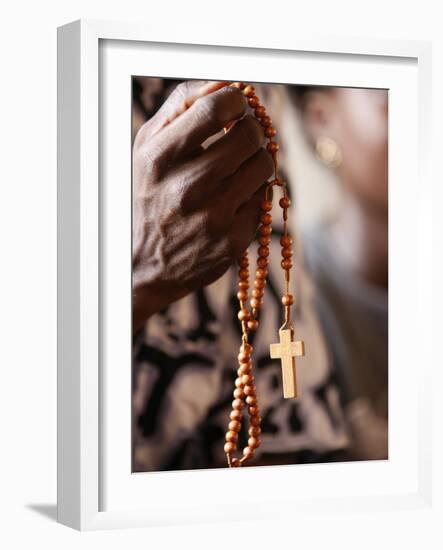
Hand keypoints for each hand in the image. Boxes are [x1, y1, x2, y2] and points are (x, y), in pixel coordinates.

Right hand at [133, 80, 273, 330]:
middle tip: (243, 135)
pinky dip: (255, 192)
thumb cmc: (149, 198)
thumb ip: (180, 108)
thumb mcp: (147, 150)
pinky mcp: (232, 240)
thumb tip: (224, 83)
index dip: (236, 99)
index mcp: (159, 159)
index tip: (237, 105)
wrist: (146, 265)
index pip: (214, 108)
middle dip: (252, 129)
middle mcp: (187, 187)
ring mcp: (213, 217)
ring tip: (241, 166)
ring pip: (264, 165)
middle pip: (248, 135)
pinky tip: (236, 197)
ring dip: (258, 159)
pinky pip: (264, 199)